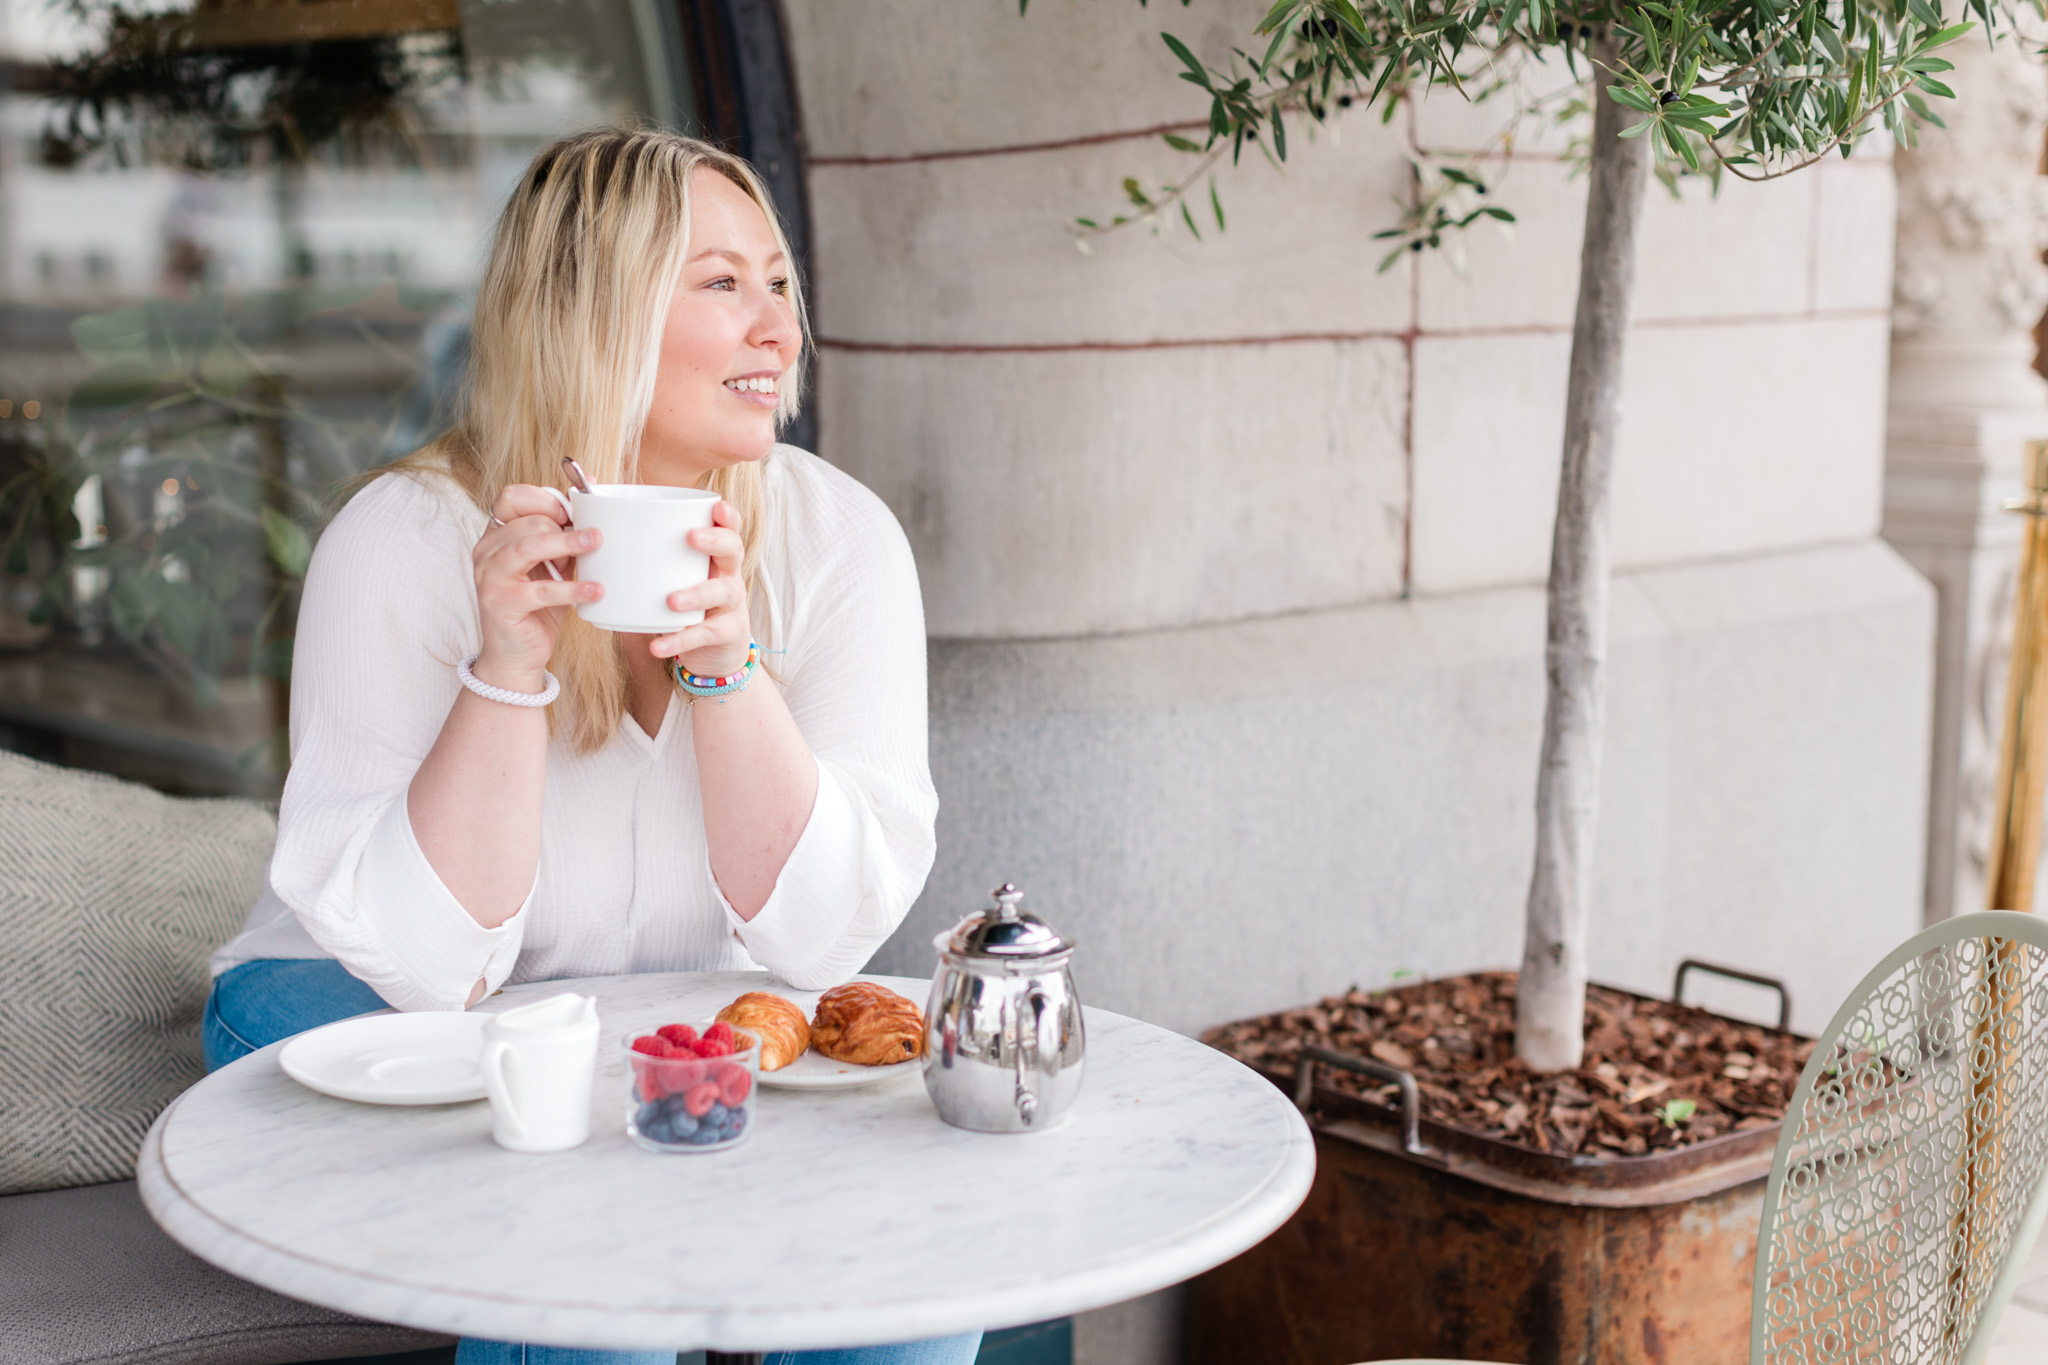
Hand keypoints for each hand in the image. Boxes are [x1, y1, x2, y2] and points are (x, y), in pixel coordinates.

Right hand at [471, 484, 601, 689]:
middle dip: (562, 526)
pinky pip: (541, 590)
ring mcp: (489, 578)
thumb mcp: (553, 566)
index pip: (511, 497)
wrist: (516, 654)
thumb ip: (563, 537)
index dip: (544, 498)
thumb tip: (591, 498)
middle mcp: (486, 552)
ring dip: (566, 543)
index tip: (573, 510)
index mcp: (496, 536)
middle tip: (593, 538)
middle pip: (526, 521)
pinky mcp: (501, 604)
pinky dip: (572, 589)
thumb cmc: (537, 606)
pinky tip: (596, 590)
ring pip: (527, 547)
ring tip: (597, 543)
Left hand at [649, 499, 750, 678]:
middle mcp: (729, 575)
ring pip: (721, 592)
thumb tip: (594, 523)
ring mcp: (732, 605)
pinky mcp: (727, 634)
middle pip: (733, 550)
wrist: (714, 653)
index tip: (716, 506)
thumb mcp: (676, 577)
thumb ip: (648, 555)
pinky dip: (680, 641)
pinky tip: (658, 646)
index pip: (728, 529)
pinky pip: (705, 635)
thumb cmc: (686, 604)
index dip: (727, 516)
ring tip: (670, 600)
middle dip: (715, 540)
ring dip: (696, 594)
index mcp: (716, 556)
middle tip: (690, 537)